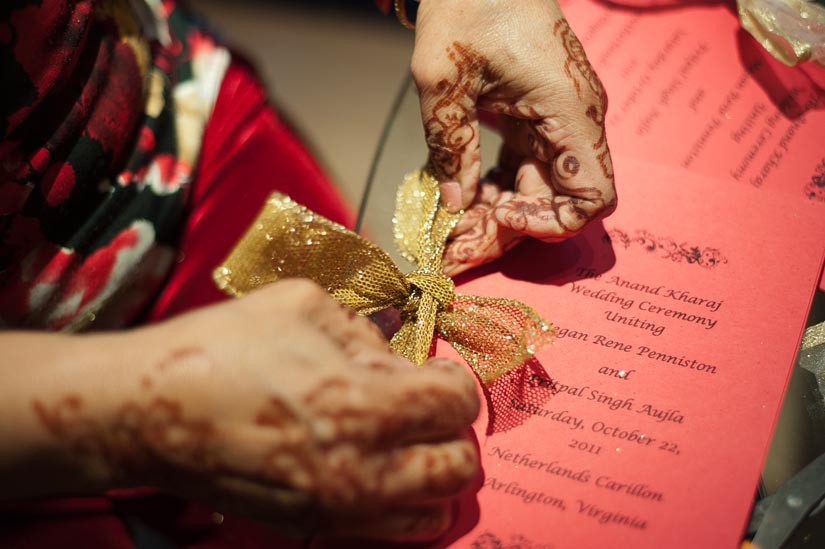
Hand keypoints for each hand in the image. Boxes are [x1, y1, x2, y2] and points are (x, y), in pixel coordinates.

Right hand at [28, 280, 479, 540]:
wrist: (148, 413)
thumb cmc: (222, 347)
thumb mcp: (303, 306)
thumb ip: (366, 333)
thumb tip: (396, 362)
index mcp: (364, 404)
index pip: (456, 405)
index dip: (451, 381)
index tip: (430, 371)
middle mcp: (363, 470)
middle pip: (458, 468)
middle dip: (451, 433)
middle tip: (421, 408)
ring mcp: (339, 508)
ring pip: (433, 514)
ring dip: (431, 475)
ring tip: (402, 443)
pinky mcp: (313, 527)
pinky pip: (387, 531)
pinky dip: (398, 502)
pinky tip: (368, 467)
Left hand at [411, 0, 616, 274]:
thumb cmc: (465, 7)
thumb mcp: (442, 78)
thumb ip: (449, 144)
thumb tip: (456, 204)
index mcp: (568, 110)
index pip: (593, 196)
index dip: (553, 221)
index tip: (503, 213)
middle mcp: (573, 121)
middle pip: (560, 201)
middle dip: (512, 228)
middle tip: (460, 241)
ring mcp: (557, 121)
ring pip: (542, 190)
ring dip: (502, 213)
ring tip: (455, 223)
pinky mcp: (537, 119)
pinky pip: (527, 169)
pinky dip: (500, 189)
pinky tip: (465, 193)